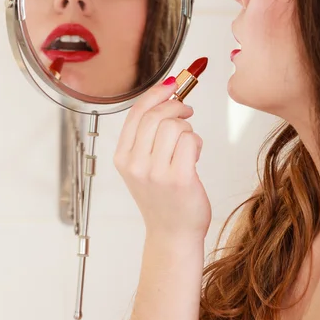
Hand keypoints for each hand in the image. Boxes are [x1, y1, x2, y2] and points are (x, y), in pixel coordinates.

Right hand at [113, 78, 211, 241]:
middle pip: (157, 115)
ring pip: (174, 126)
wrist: (172, 234)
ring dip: (187, 128)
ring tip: (188, 143)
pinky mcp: (178, 178)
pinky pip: (190, 140)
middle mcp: (135, 164)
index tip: (171, 85)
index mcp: (122, 157)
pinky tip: (194, 154)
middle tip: (187, 112)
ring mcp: (156, 172)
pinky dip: (196, 141)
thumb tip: (167, 93)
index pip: (137, 113)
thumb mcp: (143, 166)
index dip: (156, 93)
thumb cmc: (163, 197)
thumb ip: (148, 135)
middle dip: (176, 107)